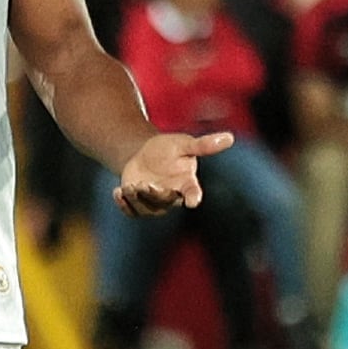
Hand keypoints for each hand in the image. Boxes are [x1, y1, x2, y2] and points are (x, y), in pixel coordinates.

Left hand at [116, 130, 230, 216]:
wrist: (144, 154)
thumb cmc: (169, 148)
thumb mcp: (184, 143)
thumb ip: (203, 145)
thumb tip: (230, 137)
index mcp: (187, 183)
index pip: (192, 192)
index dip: (193, 196)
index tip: (193, 200)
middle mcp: (172, 196)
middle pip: (165, 201)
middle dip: (154, 195)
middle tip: (145, 185)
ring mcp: (155, 203)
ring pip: (147, 208)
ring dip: (137, 199)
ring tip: (128, 186)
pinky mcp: (139, 204)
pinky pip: (132, 211)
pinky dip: (124, 204)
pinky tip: (118, 192)